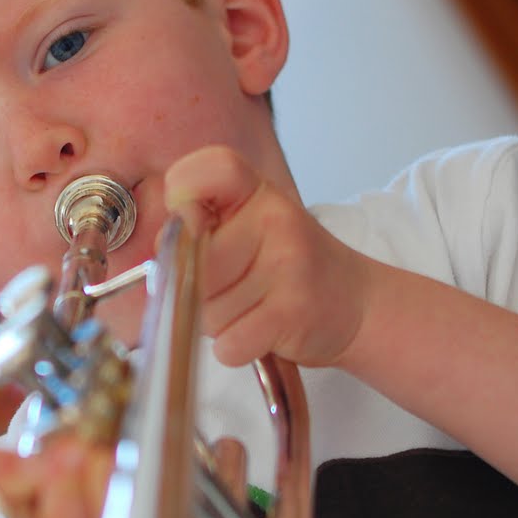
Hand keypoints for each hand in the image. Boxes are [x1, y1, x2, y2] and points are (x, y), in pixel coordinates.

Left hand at [163, 145, 370, 370]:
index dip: (181, 194)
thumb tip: (162, 259)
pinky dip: (235, 348)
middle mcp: (273, 220)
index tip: (191, 223)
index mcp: (257, 193)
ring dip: (220, 322)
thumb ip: (201, 234)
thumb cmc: (287, 271)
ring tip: (254, 307)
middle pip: (191, 263)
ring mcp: (286, 264)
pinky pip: (227, 343)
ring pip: (206, 311)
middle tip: (235, 287)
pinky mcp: (290, 312)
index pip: (208, 169)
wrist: (355, 305)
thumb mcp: (249, 231)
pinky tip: (260, 332)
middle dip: (198, 290)